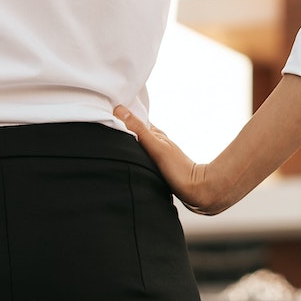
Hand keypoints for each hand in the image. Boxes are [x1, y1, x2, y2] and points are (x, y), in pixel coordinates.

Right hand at [114, 105, 236, 215]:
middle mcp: (155, 141)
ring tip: (109, 141)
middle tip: (102, 125)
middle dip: (120, 127)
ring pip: (136, 143)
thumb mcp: (156, 147)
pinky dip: (131, 154)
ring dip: (125, 141)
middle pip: (134, 130)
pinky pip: (139, 156)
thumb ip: (139, 130)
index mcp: (154, 133)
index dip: (121, 113)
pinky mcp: (156, 167)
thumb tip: (120, 110)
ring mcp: (156, 154)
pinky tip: (125, 159)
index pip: (134, 118)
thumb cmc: (179, 170)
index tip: (103, 110)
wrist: (197, 191)